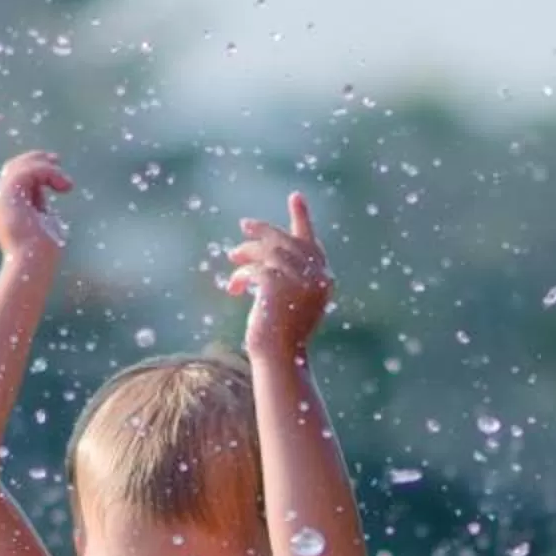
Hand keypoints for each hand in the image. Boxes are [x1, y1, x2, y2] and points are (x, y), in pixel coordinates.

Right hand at [0, 150, 71, 262]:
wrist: (33, 264)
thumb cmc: (42, 251)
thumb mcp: (42, 218)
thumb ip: (40, 201)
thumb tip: (48, 185)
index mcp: (1, 206)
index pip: (15, 178)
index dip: (35, 168)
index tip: (56, 166)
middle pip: (14, 167)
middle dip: (37, 160)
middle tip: (58, 160)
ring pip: (22, 166)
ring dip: (48, 170)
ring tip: (66, 185)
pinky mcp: (5, 193)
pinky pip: (28, 171)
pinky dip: (48, 173)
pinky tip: (63, 186)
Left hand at [226, 191, 332, 358]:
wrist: (279, 359)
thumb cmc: (282, 337)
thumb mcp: (289, 304)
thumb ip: (286, 277)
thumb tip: (261, 253)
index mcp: (323, 281)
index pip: (312, 243)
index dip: (302, 218)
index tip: (295, 196)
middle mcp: (315, 277)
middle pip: (286, 241)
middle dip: (264, 231)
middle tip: (245, 225)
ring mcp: (298, 280)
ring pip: (267, 252)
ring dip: (247, 254)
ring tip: (233, 258)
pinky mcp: (276, 285)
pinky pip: (254, 270)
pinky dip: (241, 277)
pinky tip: (234, 288)